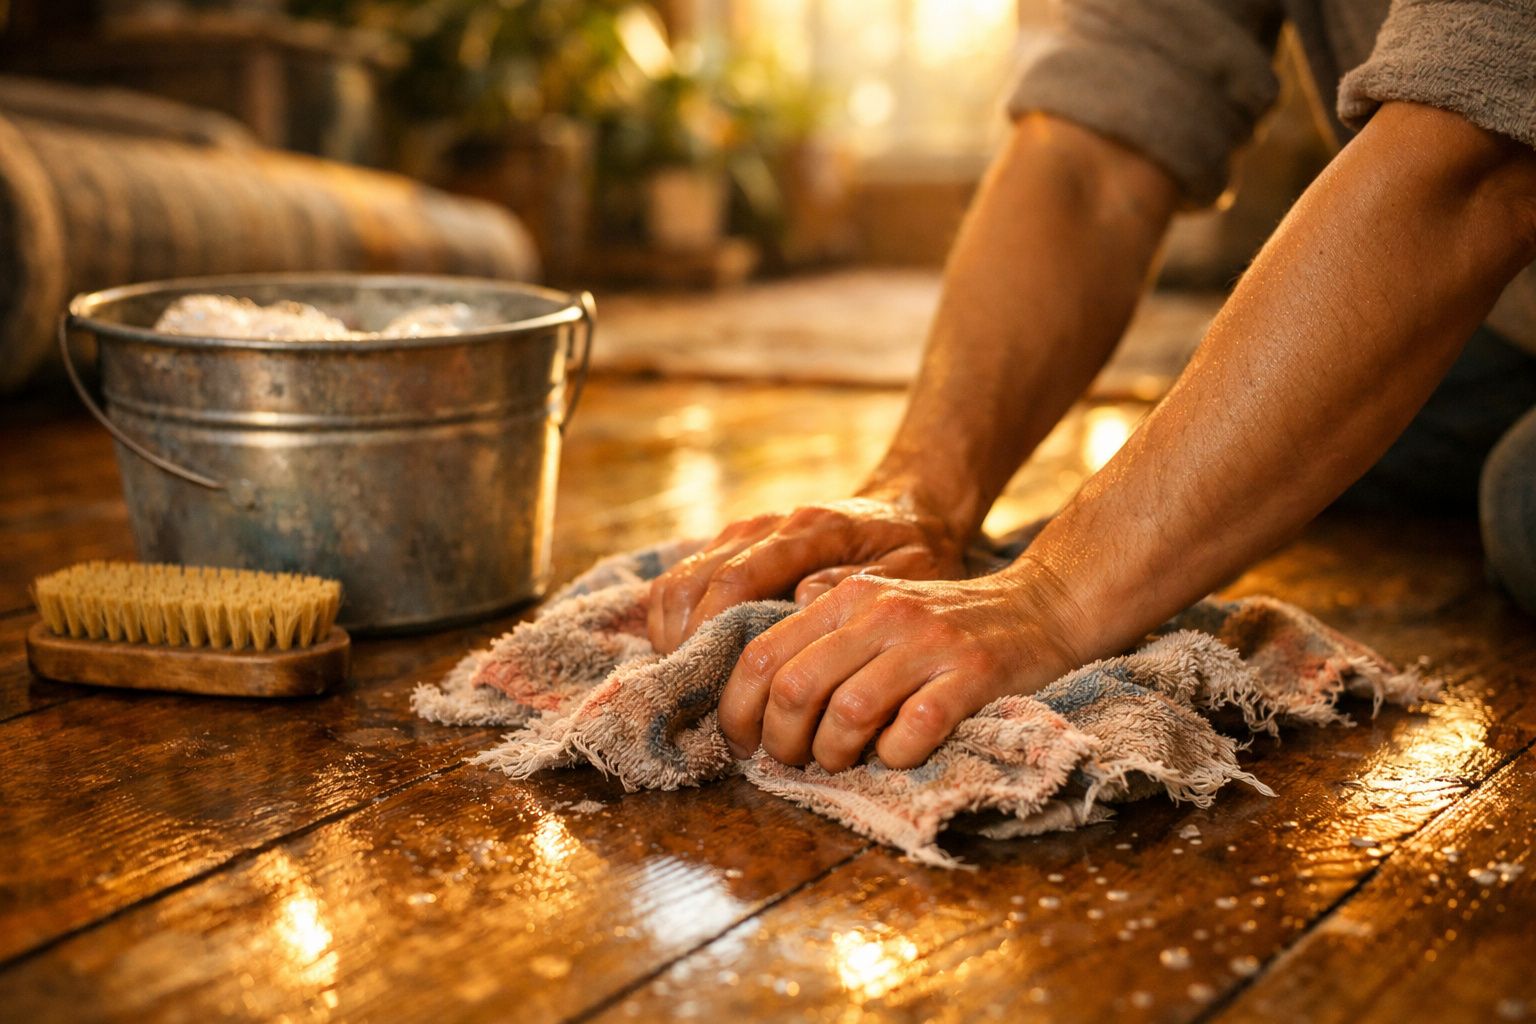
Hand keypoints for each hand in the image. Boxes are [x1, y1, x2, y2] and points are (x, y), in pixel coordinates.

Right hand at [647, 496, 966, 653]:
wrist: (904, 509)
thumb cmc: (911, 550)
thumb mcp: (911, 570)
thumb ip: (862, 584)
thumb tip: (803, 599)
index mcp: (811, 530)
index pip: (739, 577)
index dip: (714, 630)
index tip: (713, 681)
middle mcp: (769, 524)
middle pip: (698, 580)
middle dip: (687, 641)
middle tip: (699, 697)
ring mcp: (747, 530)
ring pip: (681, 577)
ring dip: (673, 631)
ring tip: (692, 681)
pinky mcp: (734, 541)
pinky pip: (684, 576)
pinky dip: (672, 617)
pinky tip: (685, 654)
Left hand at [717, 568, 1083, 771]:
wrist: (1041, 606)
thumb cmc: (943, 625)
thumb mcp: (875, 609)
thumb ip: (820, 636)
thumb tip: (754, 690)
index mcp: (845, 598)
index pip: (762, 655)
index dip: (739, 710)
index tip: (743, 744)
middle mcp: (880, 614)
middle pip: (795, 689)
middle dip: (782, 742)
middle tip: (796, 761)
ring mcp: (927, 644)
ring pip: (846, 713)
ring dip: (834, 755)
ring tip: (844, 761)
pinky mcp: (972, 675)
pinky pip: (912, 731)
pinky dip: (895, 757)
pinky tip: (899, 755)